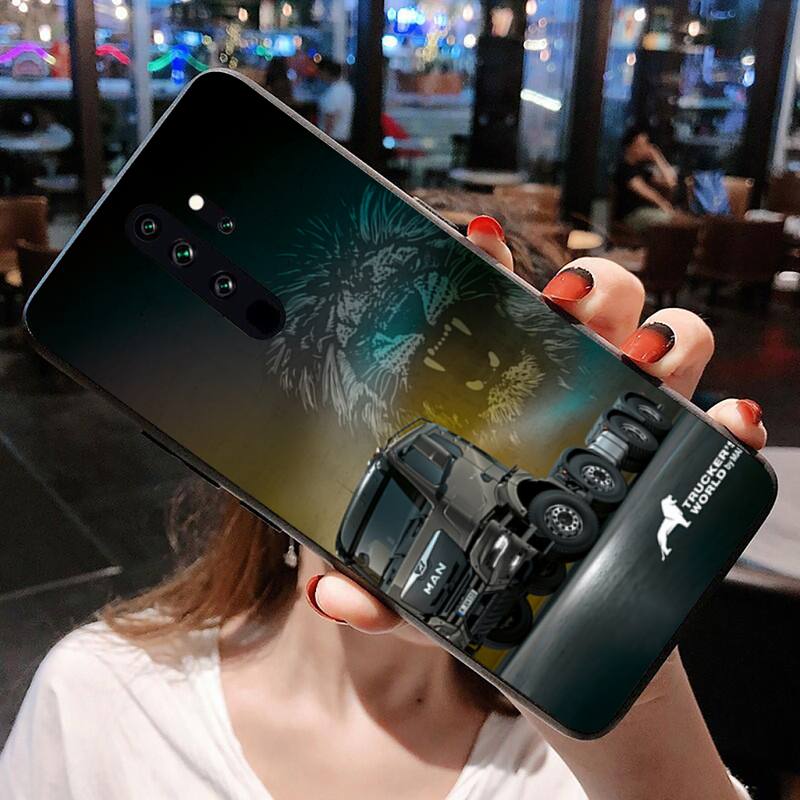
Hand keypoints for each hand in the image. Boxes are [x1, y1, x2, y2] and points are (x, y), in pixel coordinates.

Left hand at [304, 216, 764, 796]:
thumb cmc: (465, 576)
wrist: (532, 619)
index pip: (498, 303)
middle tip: (565, 307)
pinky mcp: (671, 455)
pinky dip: (725, 417)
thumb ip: (373, 581)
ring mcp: (625, 411)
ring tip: (639, 351)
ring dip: (662, 330)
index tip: (479, 243)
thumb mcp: (415, 580)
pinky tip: (726, 422)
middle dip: (593, 286)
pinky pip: (710, 422)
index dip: (492, 263)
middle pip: (597, 300)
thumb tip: (332, 593)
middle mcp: (569, 383)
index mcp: (501, 386)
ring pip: (663, 334)